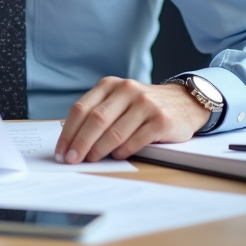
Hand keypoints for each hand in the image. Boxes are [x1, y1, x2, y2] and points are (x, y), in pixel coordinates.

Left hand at [54, 78, 211, 163]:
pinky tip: (117, 156)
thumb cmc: (143, 106)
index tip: (61, 151)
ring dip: (99, 150)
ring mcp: (145, 104)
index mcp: (110, 85)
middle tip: (72, 160)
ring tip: (91, 160)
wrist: (184, 102)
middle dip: (80, 143)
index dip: (68, 132)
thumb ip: (98, 113)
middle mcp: (127, 90)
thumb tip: (72, 142)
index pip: (81, 109)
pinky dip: (123, 151)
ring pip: (115, 132)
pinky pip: (136, 140)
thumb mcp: (119, 100)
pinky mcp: (161, 120)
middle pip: (96, 120)